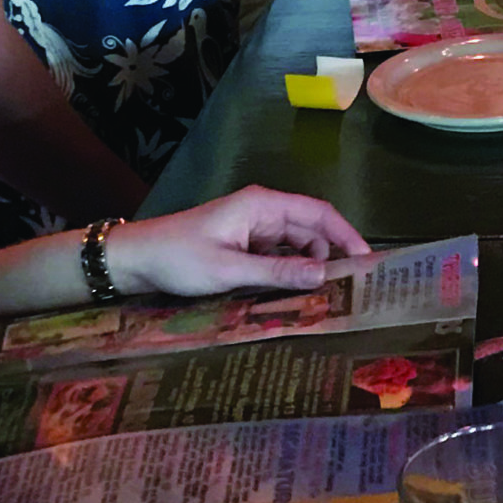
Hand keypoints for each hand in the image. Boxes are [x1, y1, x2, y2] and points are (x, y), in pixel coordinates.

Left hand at [117, 186, 369, 297]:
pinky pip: (278, 256)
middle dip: (333, 256)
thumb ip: (278, 272)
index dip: (347, 235)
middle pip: (312, 230)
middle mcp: (263, 212)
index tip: (368, 262)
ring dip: (311, 267)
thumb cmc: (179, 258)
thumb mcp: (229, 269)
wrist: (135, 260)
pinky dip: (290, 272)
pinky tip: (297, 293)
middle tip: (352, 288)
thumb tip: (324, 276)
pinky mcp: (243, 245)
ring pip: (296, 246)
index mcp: (262, 205)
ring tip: (327, 296)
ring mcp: (253, 229)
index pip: (319, 213)